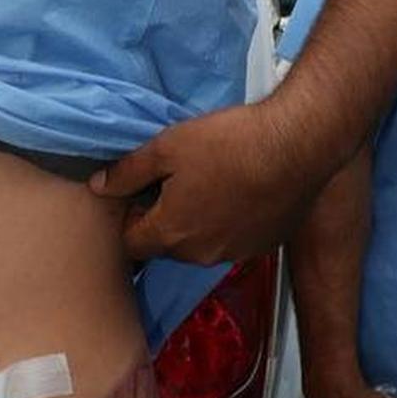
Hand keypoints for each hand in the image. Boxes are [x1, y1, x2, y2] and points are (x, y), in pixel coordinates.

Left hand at [89, 102, 330, 265]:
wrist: (298, 145)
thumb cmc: (226, 143)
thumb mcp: (166, 148)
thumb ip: (127, 172)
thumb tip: (98, 187)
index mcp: (170, 234)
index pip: (131, 245)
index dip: (129, 218)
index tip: (139, 192)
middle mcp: (200, 254)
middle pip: (165, 245)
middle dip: (161, 220)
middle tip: (173, 182)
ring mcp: (235, 253)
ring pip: (199, 244)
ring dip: (195, 222)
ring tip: (207, 183)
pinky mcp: (264, 245)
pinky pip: (232, 240)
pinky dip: (227, 223)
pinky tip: (237, 191)